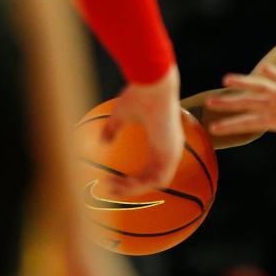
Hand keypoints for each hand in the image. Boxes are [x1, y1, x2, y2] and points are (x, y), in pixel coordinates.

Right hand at [101, 64, 182, 193]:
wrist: (153, 85)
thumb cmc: (139, 95)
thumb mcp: (121, 115)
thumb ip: (113, 129)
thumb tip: (102, 142)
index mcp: (161, 141)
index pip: (150, 169)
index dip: (132, 179)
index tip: (110, 181)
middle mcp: (170, 149)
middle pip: (152, 179)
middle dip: (130, 188)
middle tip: (108, 190)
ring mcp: (173, 151)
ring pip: (156, 183)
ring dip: (133, 189)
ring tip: (112, 188)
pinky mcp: (171, 152)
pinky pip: (159, 179)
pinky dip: (141, 186)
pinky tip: (123, 184)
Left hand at [205, 64, 275, 191]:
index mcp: (275, 120)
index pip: (249, 123)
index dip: (231, 126)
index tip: (213, 129)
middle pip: (248, 104)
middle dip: (229, 104)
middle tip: (208, 103)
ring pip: (261, 88)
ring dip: (244, 84)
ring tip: (227, 79)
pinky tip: (264, 70)